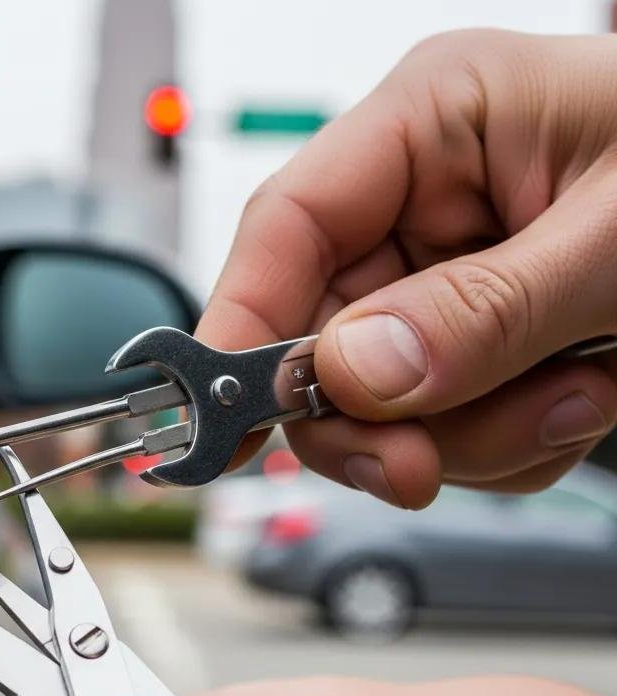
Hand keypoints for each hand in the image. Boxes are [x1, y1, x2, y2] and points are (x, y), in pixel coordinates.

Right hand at [199, 30, 616, 507]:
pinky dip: (502, 443)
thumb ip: (486, 312)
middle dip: (373, 421)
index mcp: (436, 124)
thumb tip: (357, 372)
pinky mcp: (473, 336)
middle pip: (320, 338)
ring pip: (380, 401)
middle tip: (415, 470)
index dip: (242, 330)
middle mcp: (422, 203)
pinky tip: (575, 401)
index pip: (286, 228)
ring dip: (466, 435)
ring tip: (574, 400)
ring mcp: (444, 276)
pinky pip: (441, 423)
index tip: (222, 422)